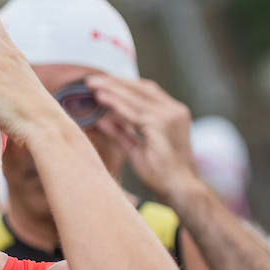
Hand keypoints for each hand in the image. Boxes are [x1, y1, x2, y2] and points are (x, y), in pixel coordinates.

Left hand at [85, 74, 197, 203]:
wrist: (180, 190)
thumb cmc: (162, 175)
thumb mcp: (137, 150)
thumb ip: (122, 133)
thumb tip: (102, 120)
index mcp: (173, 114)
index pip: (147, 92)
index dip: (124, 86)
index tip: (103, 83)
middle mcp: (174, 110)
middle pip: (141, 89)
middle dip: (115, 82)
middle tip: (90, 80)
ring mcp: (169, 116)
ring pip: (135, 97)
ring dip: (112, 89)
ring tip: (91, 84)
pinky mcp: (161, 125)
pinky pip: (133, 112)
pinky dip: (115, 104)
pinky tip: (100, 98)